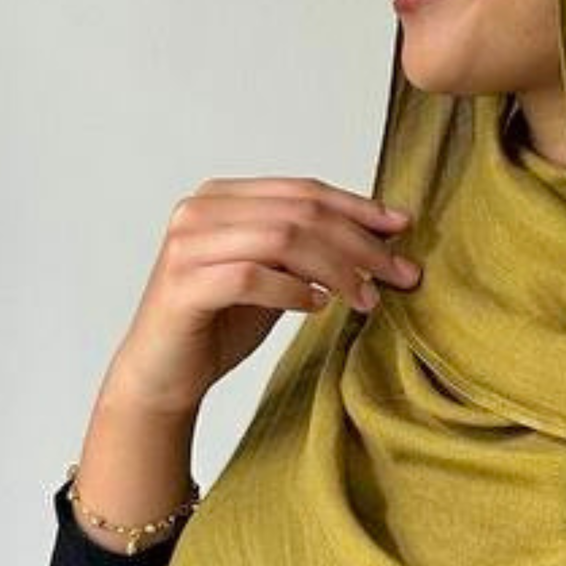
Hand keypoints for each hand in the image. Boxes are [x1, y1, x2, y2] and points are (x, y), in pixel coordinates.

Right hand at [104, 176, 423, 419]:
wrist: (163, 374)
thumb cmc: (220, 323)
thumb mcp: (275, 276)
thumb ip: (309, 250)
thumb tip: (380, 235)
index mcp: (223, 197)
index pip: (304, 191)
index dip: (359, 207)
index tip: (403, 228)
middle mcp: (200, 210)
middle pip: (300, 212)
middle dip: (360, 243)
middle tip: (400, 274)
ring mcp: (188, 244)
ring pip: (282, 239)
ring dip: (335, 269)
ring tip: (365, 300)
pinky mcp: (183, 284)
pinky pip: (252, 276)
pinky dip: (292, 289)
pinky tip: (317, 306)